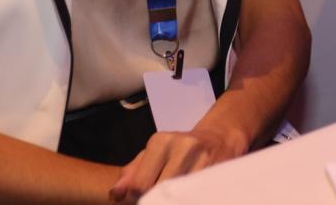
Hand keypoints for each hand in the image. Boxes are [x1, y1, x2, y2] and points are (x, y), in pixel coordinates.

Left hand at [109, 123, 248, 201]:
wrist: (220, 137)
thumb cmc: (181, 149)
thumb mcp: (154, 154)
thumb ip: (132, 173)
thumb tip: (115, 194)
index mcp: (161, 141)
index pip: (140, 184)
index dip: (137, 200)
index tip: (141, 200)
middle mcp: (183, 146)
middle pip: (159, 191)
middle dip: (155, 201)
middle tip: (157, 199)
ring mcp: (204, 158)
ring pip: (179, 195)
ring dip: (173, 200)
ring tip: (172, 196)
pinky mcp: (219, 169)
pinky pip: (196, 194)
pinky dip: (188, 198)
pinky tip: (186, 196)